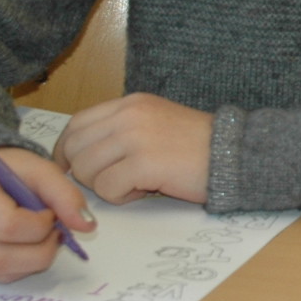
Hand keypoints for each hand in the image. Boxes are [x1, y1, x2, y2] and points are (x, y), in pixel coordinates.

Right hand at [0, 150, 95, 282]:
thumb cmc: (6, 171)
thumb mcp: (37, 169)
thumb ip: (64, 193)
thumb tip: (86, 225)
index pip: (7, 225)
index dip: (40, 226)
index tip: (50, 213)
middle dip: (40, 250)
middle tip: (53, 232)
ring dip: (32, 262)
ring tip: (41, 239)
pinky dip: (18, 267)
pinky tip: (22, 247)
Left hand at [55, 93, 215, 206]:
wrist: (234, 154)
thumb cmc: (197, 146)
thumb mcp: (155, 122)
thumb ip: (120, 130)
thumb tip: (79, 156)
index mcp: (130, 104)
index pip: (77, 124)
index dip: (67, 151)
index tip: (72, 168)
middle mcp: (129, 115)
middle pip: (75, 149)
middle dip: (86, 173)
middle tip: (114, 181)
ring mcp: (135, 137)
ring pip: (86, 171)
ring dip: (106, 186)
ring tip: (135, 184)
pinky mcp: (144, 163)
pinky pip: (108, 189)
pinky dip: (122, 197)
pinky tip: (146, 190)